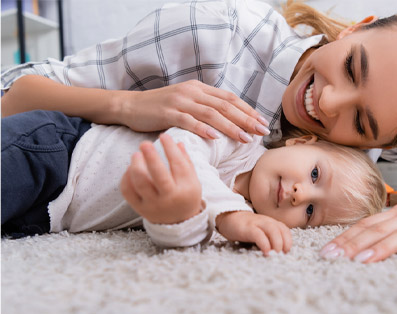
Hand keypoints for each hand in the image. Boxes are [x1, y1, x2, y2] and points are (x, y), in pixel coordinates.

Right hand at [119, 80, 270, 142]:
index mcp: (199, 89)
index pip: (229, 99)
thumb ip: (206, 107)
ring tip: (245, 138)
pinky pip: (189, 121)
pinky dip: (203, 129)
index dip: (248, 110)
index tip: (263, 122)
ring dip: (230, 126)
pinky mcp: (167, 112)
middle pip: (225, 106)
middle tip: (261, 132)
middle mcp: (192, 92)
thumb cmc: (161, 108)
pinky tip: (215, 137)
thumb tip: (230, 120)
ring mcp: (180, 101)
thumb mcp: (187, 103)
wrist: (131, 106)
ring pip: (211, 114)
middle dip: (246, 119)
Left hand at [120, 134, 204, 223]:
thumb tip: (176, 141)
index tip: (164, 136)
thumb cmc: (186, 195)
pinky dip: (127, 177)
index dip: (170, 148)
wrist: (179, 222)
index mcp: (185, 189)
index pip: (178, 165)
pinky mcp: (140, 209)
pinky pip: (128, 191)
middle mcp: (169, 197)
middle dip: (150, 156)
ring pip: (140, 182)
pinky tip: (131, 169)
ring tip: (136, 155)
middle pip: (158, 174)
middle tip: (145, 143)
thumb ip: (185, 161)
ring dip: (136, 165)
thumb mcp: (192, 180)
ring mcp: (153, 204)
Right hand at [216, 211, 292, 255]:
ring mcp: (257, 224)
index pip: (284, 229)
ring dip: (277, 242)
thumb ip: (268, 239)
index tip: (287, 252)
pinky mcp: (247, 228)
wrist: (228, 217)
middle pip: (281, 229)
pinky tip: (266, 252)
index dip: (288, 240)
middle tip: (283, 255)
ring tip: (276, 254)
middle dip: (285, 242)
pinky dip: (264, 243)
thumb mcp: (260, 231)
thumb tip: (276, 254)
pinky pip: (258, 234)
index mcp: (270, 223)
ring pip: (272, 230)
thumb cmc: (246, 228)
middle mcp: (266, 221)